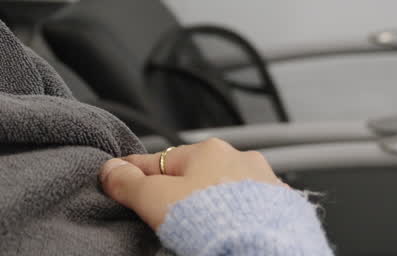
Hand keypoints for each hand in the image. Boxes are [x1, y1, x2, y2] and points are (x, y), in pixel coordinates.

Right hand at [99, 138, 284, 229]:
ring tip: (202, 230)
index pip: (159, 160)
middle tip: (168, 217)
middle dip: (181, 192)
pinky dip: (239, 220)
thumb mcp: (155, 200)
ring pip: (226, 191)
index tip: (125, 182)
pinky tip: (230, 234)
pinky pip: (252, 210)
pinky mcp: (286, 211)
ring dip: (213, 205)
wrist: (265, 252)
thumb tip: (110, 170)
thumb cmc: (213, 223)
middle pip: (196, 175)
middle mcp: (241, 160)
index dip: (138, 174)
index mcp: (207, 150)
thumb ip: (128, 182)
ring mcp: (267, 184)